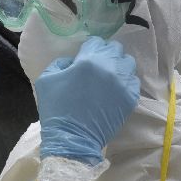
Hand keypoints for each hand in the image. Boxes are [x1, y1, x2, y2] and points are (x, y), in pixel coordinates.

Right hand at [36, 37, 139, 162]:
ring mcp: (123, 83)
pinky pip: (134, 81)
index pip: (96, 41)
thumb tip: (74, 61)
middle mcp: (110, 67)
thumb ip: (61, 63)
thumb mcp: (46, 79)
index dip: (89, 48)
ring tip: (108, 76)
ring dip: (118, 66)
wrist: (72, 138)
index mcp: (88, 60)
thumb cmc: (56, 109)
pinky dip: (126, 82)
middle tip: (97, 66)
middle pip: (115, 49)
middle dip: (105, 53)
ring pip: (128, 63)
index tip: (84, 57)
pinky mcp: (130, 98)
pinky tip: (115, 89)